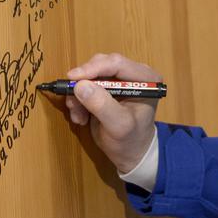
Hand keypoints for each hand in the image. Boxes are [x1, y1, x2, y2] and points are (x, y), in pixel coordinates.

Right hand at [63, 52, 161, 173]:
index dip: (93, 68)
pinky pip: (84, 85)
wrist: (129, 153)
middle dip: (83, 83)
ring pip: (89, 75)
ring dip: (78, 95)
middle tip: (73, 102)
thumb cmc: (131, 140)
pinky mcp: (104, 87)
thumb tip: (80, 86)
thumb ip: (102, 105)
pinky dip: (78, 101)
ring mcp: (117, 79)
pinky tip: (80, 118)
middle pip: (101, 65)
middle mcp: (132, 74)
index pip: (117, 63)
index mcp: (145, 78)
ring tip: (78, 116)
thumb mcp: (119, 126)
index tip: (73, 78)